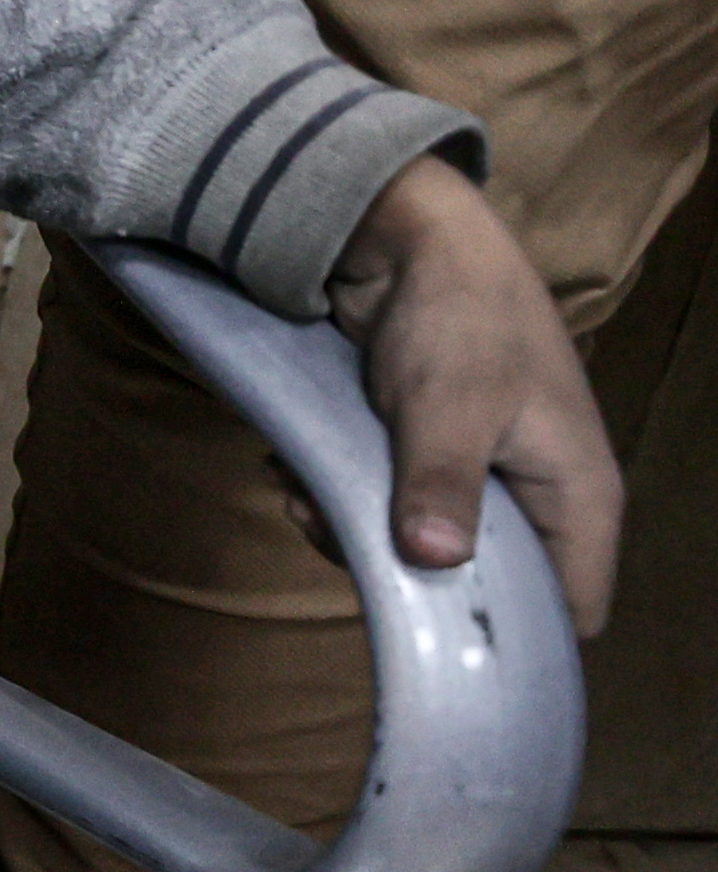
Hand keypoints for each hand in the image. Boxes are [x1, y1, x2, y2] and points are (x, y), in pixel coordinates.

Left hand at [325, 157, 621, 634]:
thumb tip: (431, 560)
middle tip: (328, 531)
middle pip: (481, 586)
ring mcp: (481, 476)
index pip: (570, 609)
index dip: (513, 635)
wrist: (412, 236)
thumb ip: (443, 484)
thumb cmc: (459, 316)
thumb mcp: (450, 403)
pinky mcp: (427, 456)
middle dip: (401, 575)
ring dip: (353, 532)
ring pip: (421, 548)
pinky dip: (341, 498)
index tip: (430, 632)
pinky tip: (294, 470)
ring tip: (301, 493)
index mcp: (575, 498)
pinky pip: (389, 506)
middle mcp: (537, 497)